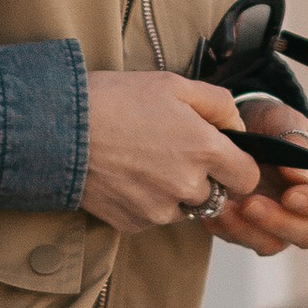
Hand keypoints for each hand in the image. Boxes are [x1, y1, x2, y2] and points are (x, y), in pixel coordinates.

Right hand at [82, 71, 257, 231]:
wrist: (59, 129)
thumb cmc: (115, 100)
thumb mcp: (173, 84)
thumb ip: (218, 103)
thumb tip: (237, 125)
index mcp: (204, 150)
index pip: (249, 177)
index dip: (238, 165)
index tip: (221, 154)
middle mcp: (187, 186)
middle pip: (217, 195)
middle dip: (204, 177)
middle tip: (172, 151)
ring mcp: (160, 210)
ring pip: (185, 208)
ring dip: (175, 191)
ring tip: (144, 161)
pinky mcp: (133, 224)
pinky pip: (154, 217)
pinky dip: (146, 201)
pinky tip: (126, 175)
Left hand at [210, 112, 307, 259]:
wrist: (240, 128)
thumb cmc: (270, 122)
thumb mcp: (282, 119)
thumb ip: (294, 140)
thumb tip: (300, 178)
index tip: (291, 195)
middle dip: (280, 222)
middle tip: (251, 203)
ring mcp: (281, 222)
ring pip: (274, 244)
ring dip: (249, 231)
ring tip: (225, 207)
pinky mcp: (252, 229)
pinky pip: (243, 240)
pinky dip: (227, 229)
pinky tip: (211, 212)